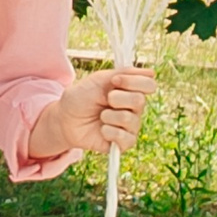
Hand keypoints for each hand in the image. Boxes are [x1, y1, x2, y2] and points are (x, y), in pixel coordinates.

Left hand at [37, 66, 156, 156]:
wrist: (65, 119)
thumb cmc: (81, 98)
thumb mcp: (99, 80)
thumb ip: (124, 74)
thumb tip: (151, 73)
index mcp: (131, 90)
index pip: (149, 84)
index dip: (133, 81)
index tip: (114, 81)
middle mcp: (134, 108)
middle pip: (140, 101)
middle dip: (117, 98)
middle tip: (105, 100)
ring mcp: (130, 126)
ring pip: (130, 119)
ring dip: (109, 116)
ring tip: (100, 116)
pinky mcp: (124, 143)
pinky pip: (126, 138)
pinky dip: (109, 132)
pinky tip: (102, 130)